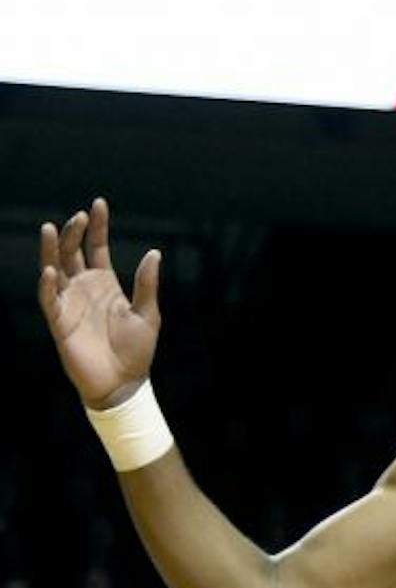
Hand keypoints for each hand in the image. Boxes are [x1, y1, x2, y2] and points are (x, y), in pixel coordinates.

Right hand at [37, 198, 161, 407]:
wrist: (124, 383)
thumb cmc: (137, 351)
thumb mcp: (148, 314)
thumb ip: (147, 284)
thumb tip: (155, 252)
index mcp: (105, 284)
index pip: (96, 247)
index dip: (97, 226)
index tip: (99, 203)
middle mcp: (84, 288)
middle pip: (73, 252)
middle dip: (75, 232)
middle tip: (80, 216)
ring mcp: (69, 303)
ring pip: (55, 268)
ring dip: (53, 249)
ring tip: (53, 228)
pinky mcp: (59, 321)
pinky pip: (49, 299)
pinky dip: (48, 284)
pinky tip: (51, 270)